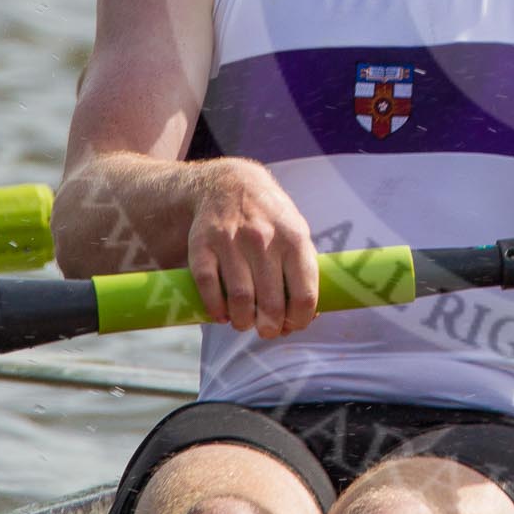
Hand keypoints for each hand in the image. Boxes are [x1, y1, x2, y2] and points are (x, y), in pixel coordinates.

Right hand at [187, 159, 319, 338]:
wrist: (228, 183)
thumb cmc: (270, 217)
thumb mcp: (296, 231)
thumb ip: (305, 268)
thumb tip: (311, 315)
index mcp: (294, 238)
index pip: (304, 294)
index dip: (299, 320)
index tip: (292, 325)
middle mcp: (264, 238)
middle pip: (271, 303)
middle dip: (270, 327)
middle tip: (266, 330)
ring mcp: (231, 241)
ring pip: (240, 300)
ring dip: (243, 321)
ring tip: (244, 322)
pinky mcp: (203, 245)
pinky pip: (209, 288)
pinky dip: (216, 309)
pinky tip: (222, 313)